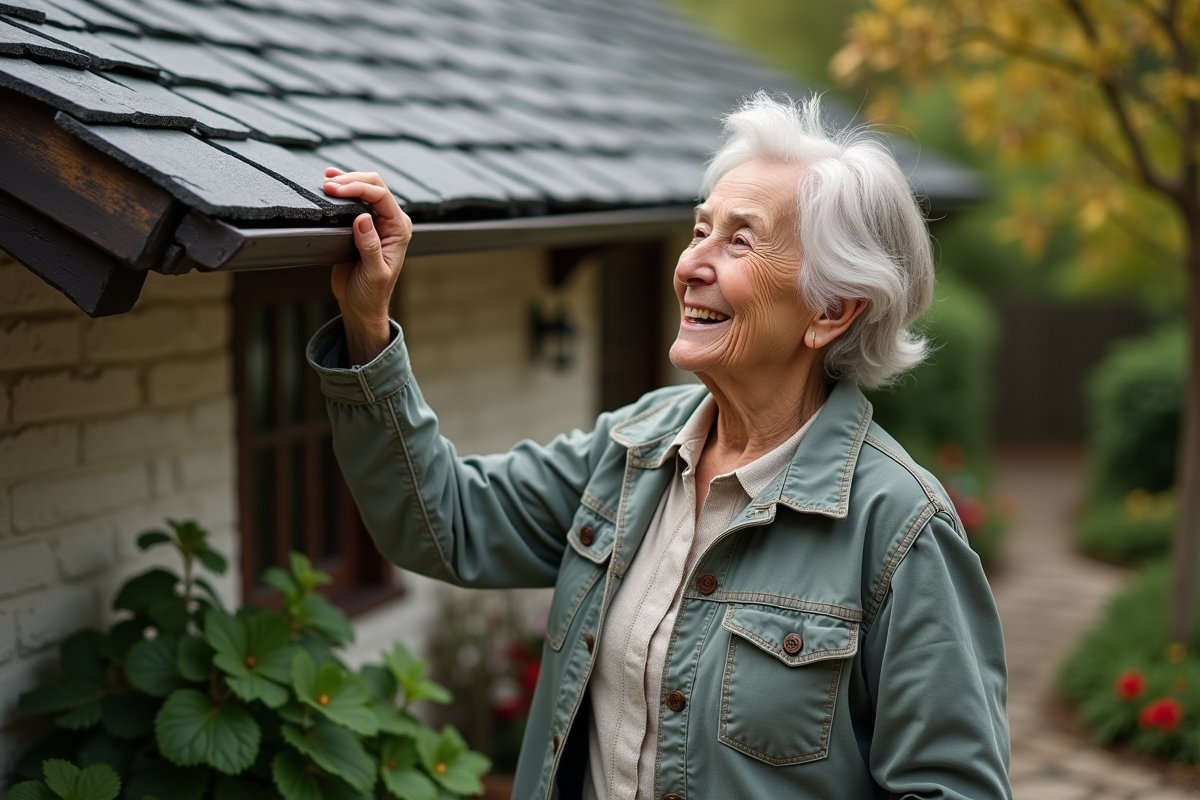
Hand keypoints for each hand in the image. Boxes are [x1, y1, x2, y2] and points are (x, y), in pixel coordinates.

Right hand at [323, 168, 411, 364]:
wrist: (362, 307)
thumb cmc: (372, 295)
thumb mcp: (373, 274)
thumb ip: (370, 246)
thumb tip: (363, 218)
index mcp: (399, 230)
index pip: (381, 196)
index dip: (359, 187)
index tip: (336, 190)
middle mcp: (390, 222)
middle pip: (374, 185)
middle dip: (351, 180)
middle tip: (328, 185)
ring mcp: (375, 221)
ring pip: (364, 188)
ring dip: (346, 180)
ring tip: (326, 180)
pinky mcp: (361, 225)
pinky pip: (353, 200)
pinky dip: (342, 189)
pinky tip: (330, 183)